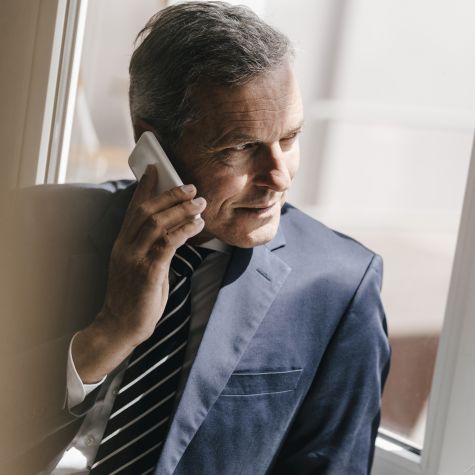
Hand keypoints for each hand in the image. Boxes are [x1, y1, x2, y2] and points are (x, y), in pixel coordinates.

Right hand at [72, 165, 205, 382]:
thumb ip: (149, 248)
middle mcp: (126, 246)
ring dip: (181, 210)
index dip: (144, 187)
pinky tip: (197, 224)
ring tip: (200, 202)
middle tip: (191, 187)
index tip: (155, 169)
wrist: (120, 325)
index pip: (133, 208)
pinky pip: (167, 243)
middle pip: (147, 210)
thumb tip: (172, 232)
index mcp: (122, 243)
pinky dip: (184, 230)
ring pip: (157, 223)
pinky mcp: (148, 271)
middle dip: (170, 195)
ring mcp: (135, 258)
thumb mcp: (138, 266)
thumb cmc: (134, 296)